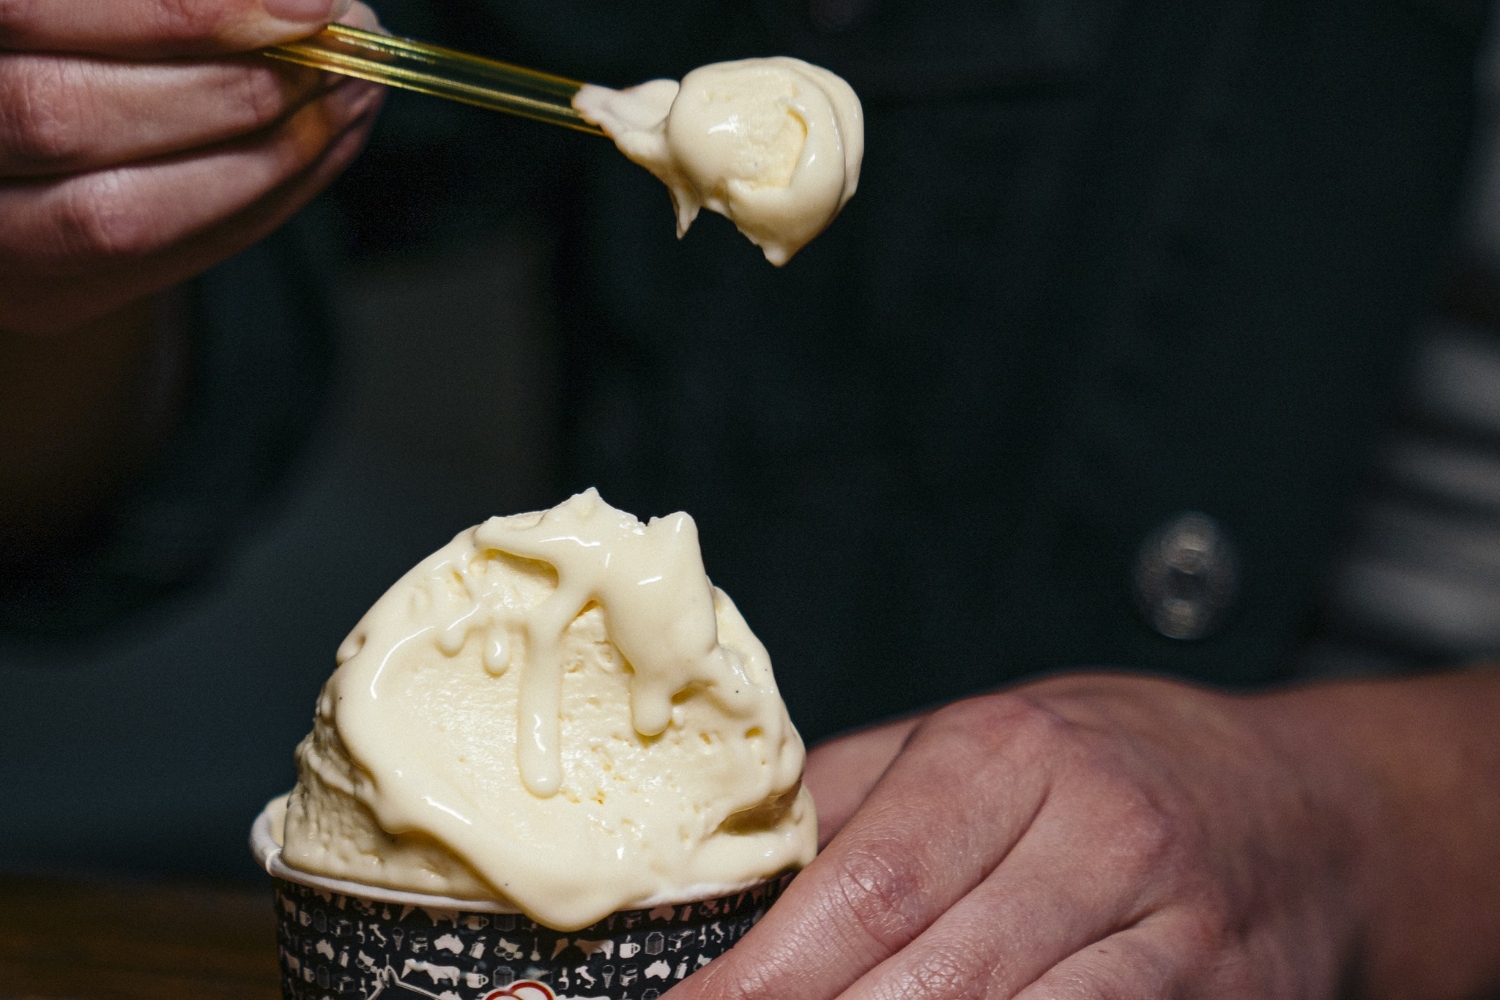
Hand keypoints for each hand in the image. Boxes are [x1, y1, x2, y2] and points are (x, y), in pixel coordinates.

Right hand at [0, 0, 384, 335]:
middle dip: (231, 85)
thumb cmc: (76, 44)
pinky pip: (173, 261)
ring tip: (357, 91)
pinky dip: (269, 198)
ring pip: (121, 215)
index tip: (308, 2)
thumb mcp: (92, 13)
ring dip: (269, 151)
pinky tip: (330, 142)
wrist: (33, 158)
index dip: (177, 13)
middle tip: (344, 47)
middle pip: (66, 119)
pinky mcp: (49, 300)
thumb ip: (167, 3)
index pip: (25, 12)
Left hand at [681, 675, 1363, 999]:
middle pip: (933, 981)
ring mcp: (1176, 938)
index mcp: (1013, 753)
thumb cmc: (1111, 766)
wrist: (1305, 811)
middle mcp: (1101, 837)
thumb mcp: (979, 741)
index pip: (868, 883)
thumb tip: (727, 888)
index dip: (765, 974)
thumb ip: (852, 803)